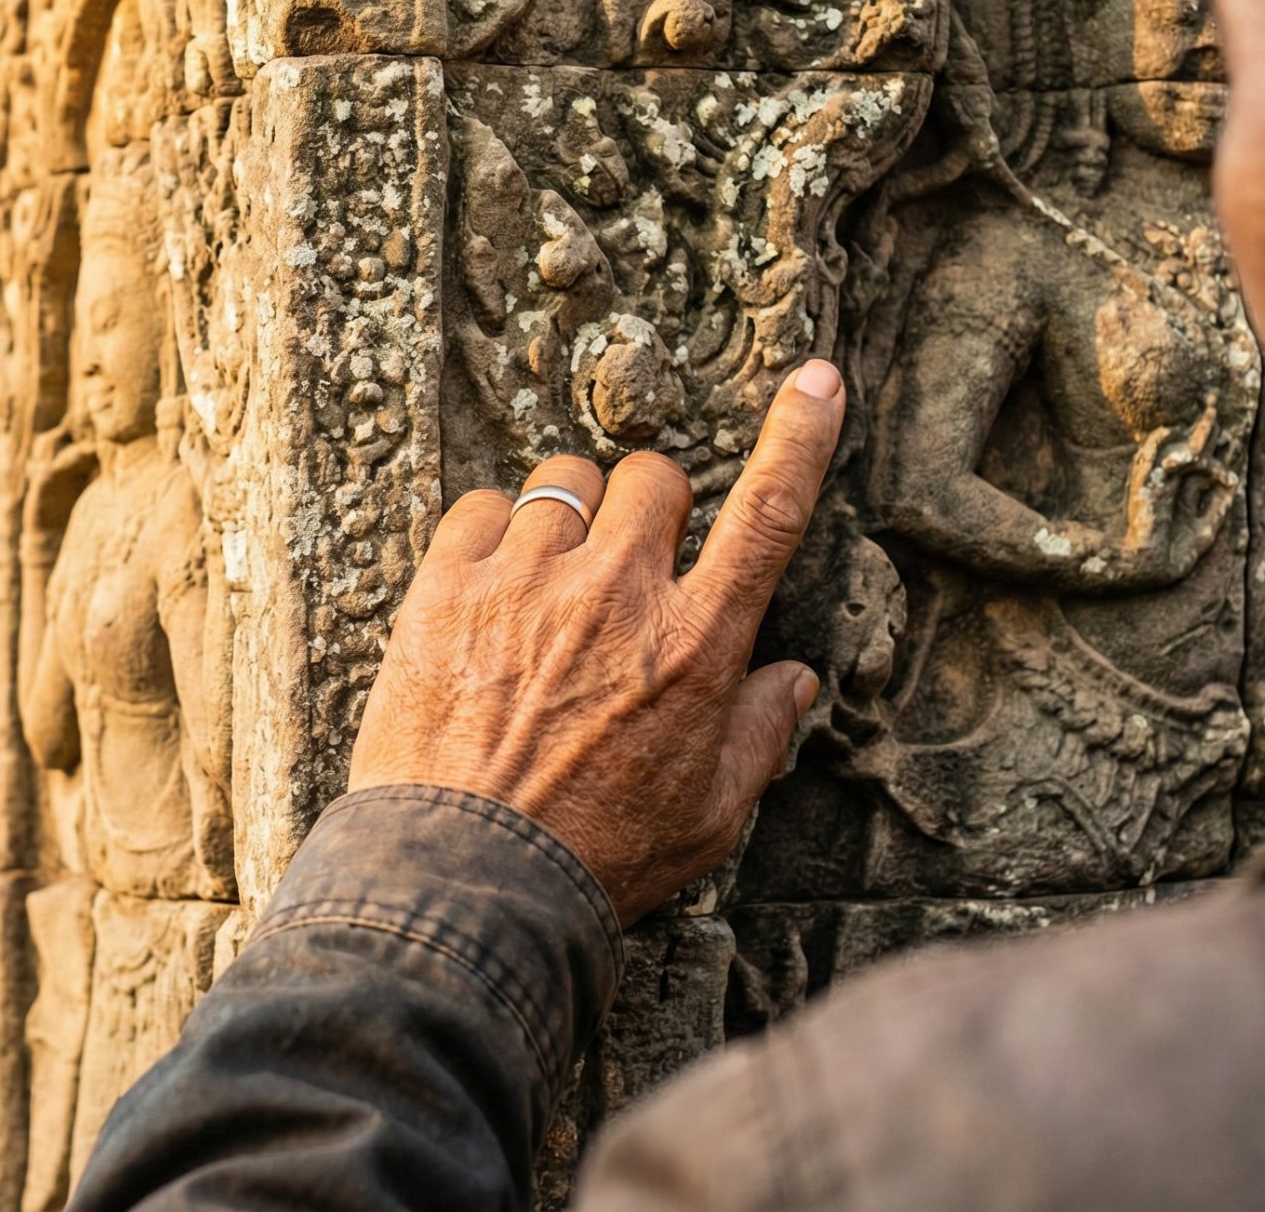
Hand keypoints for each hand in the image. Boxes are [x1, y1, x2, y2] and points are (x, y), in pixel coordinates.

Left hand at [350, 361, 846, 922]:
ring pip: (565, 480)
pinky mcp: (447, 588)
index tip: (817, 381)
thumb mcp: (709, 818)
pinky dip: (492, 530)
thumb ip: (759, 739)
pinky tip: (487, 586)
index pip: (768, 516)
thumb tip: (795, 680)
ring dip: (569, 516)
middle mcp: (619, 596)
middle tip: (626, 564)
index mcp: (696, 647)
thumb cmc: (596, 859)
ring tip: (548, 580)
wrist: (466, 881)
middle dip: (649, 510)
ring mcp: (529, 584)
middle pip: (655, 480)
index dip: (800, 439)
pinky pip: (481, 506)